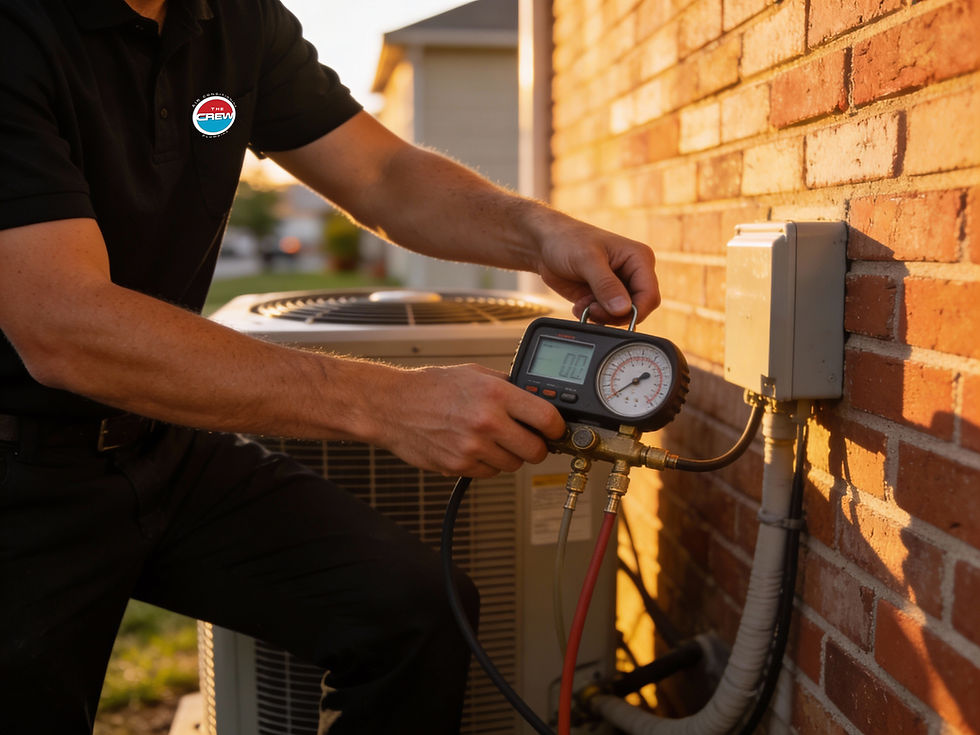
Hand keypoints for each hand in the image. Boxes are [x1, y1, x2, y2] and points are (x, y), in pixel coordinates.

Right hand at [375, 364, 565, 477]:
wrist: (393, 406)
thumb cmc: (431, 387)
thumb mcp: (475, 373)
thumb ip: (508, 386)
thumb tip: (537, 398)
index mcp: (496, 394)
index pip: (548, 419)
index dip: (557, 428)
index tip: (555, 430)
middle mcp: (487, 422)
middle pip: (536, 451)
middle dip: (536, 447)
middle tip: (528, 439)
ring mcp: (473, 448)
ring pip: (514, 465)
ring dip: (510, 456)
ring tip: (491, 439)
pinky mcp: (459, 466)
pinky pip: (490, 473)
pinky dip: (487, 464)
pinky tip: (473, 447)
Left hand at [533, 214, 659, 324]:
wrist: (545, 244)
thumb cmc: (567, 240)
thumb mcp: (586, 260)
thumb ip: (606, 285)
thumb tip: (623, 309)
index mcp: (638, 259)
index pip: (649, 295)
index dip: (634, 311)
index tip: (611, 314)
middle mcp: (633, 274)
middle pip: (637, 309)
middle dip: (613, 315)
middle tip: (591, 309)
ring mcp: (619, 287)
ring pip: (620, 316)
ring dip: (600, 316)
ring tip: (583, 304)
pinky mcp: (604, 297)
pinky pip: (606, 317)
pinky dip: (593, 316)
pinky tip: (580, 305)